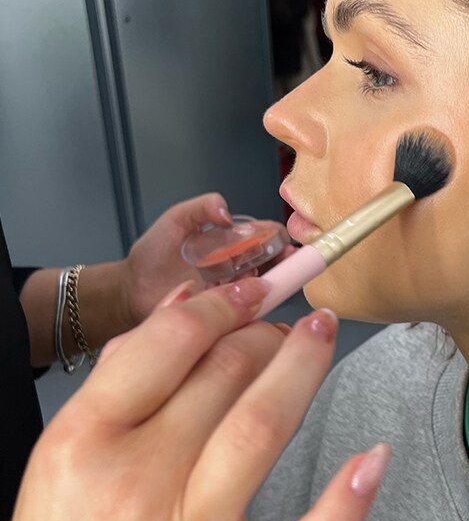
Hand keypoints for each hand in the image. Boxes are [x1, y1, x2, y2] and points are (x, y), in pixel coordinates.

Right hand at [0, 279, 388, 520]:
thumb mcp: (63, 450)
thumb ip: (124, 376)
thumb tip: (189, 303)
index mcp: (85, 440)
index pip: (168, 344)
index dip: (222, 305)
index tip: (249, 292)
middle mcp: (136, 483)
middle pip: (222, 377)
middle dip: (263, 334)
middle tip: (281, 325)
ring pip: (262, 430)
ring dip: (302, 370)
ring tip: (320, 336)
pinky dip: (345, 504)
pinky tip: (374, 458)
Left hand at [119, 193, 287, 323]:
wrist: (133, 288)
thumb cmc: (154, 253)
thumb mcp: (176, 219)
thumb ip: (201, 207)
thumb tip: (227, 213)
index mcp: (232, 240)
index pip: (268, 235)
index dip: (279, 237)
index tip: (281, 241)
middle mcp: (239, 264)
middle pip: (273, 261)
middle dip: (284, 261)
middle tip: (283, 262)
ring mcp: (233, 289)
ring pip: (263, 285)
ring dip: (268, 283)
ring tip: (261, 280)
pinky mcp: (224, 312)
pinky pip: (246, 309)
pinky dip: (253, 305)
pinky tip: (248, 301)